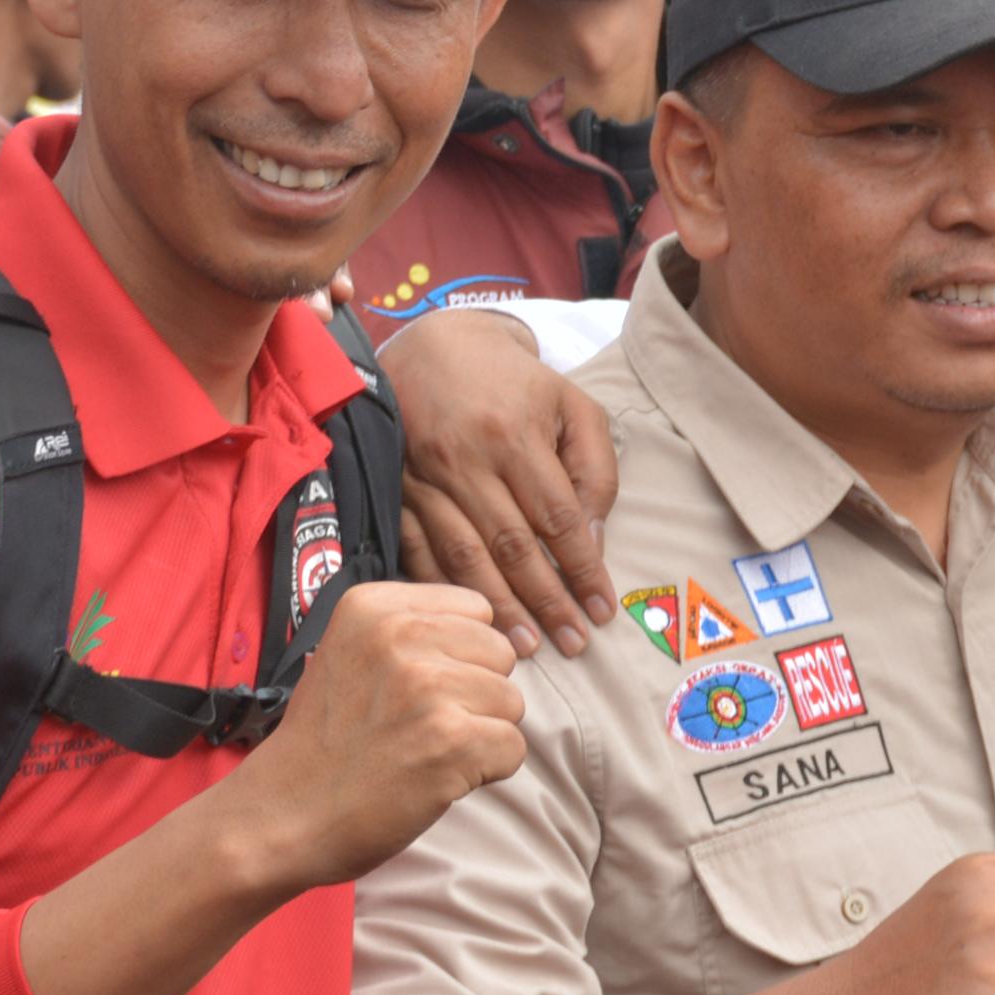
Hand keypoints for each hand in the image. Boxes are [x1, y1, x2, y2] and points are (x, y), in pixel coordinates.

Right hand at [220, 582, 526, 891]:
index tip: (413, 689)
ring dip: (480, 735)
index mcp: (373, 606)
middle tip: (416, 727)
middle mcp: (400, 635)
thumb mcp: (353, 655)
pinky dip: (486, 772)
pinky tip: (434, 778)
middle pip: (500, 653)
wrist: (279, 818)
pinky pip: (514, 747)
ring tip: (422, 752)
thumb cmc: (326, 744)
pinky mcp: (452, 739)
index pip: (476, 610)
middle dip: (475, 694)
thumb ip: (420, 634)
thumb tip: (517, 639)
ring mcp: (427, 687)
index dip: (459, 656)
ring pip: (512, 702)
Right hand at [387, 308, 620, 655]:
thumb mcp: (573, 407)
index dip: (583, 569)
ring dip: (496, 607)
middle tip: (573, 644)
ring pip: (462, 556)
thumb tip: (591, 541)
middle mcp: (464, 460)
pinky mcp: (392, 490)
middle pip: (511, 545)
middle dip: (545, 600)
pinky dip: (441, 590)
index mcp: (513, 436)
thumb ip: (594, 471)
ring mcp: (420, 478)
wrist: (436, 347)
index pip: (557, 518)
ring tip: (526, 648)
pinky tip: (466, 621)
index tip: (603, 610)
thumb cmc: (517, 384)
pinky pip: (415, 550)